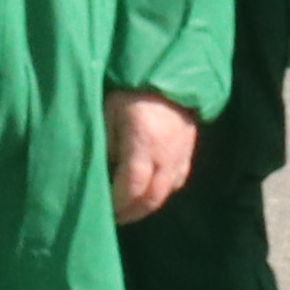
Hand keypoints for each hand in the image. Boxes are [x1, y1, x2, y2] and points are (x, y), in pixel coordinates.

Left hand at [106, 89, 200, 221]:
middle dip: (131, 212)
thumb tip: (101, 172)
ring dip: (146, 205)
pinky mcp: (188, 151)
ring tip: (128, 209)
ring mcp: (181, 154)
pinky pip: (177, 181)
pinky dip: (162, 192)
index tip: (103, 210)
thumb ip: (105, 144)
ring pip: (166, 193)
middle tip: (114, 218)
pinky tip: (148, 193)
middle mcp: (165, 154)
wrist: (167, 71)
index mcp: (144, 144)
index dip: (118, 204)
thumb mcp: (108, 113)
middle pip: (151, 197)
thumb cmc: (130, 90)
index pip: (131, 187)